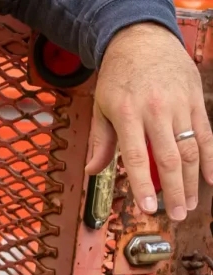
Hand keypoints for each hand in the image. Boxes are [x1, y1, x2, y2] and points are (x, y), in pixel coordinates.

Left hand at [85, 22, 212, 220]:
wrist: (142, 41)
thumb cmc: (117, 77)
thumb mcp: (100, 107)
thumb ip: (100, 141)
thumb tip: (92, 171)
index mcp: (128, 114)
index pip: (138, 157)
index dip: (143, 186)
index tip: (148, 208)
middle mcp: (156, 110)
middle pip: (170, 158)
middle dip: (174, 191)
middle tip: (175, 215)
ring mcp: (180, 105)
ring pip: (191, 149)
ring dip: (193, 181)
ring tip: (189, 204)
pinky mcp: (196, 100)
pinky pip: (207, 133)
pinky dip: (211, 158)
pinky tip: (211, 178)